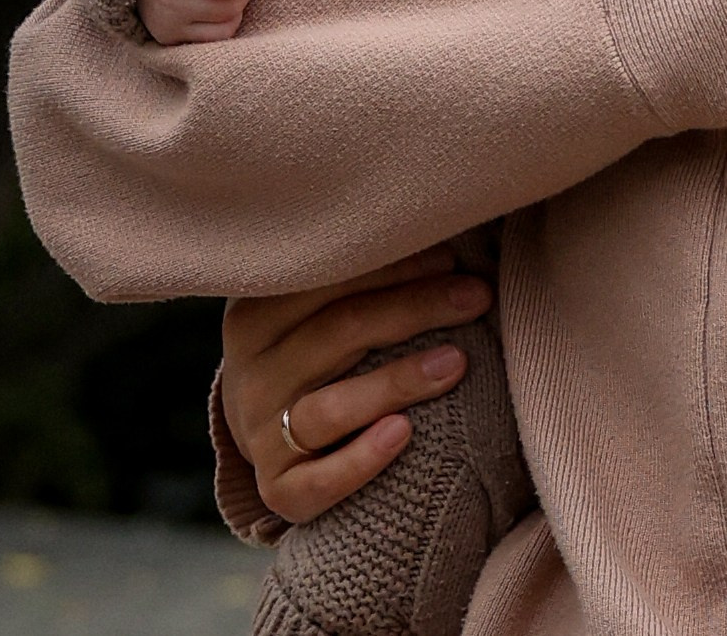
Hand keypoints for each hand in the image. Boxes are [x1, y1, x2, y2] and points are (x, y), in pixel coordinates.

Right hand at [220, 252, 493, 522]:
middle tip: (475, 297)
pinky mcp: (279, 489)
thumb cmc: (312, 353)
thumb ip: (353, 279)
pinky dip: (362, 459)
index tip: (451, 257)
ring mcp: (261, 436)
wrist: (266, 433)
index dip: (394, 265)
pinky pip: (320, 482)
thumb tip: (441, 237)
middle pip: (339, 331)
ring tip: (456, 362)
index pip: (327, 280)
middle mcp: (251, 374)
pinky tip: (405, 432)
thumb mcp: (313, 309)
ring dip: (398, 381)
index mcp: (255, 315)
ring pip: (332, 407)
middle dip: (415, 309)